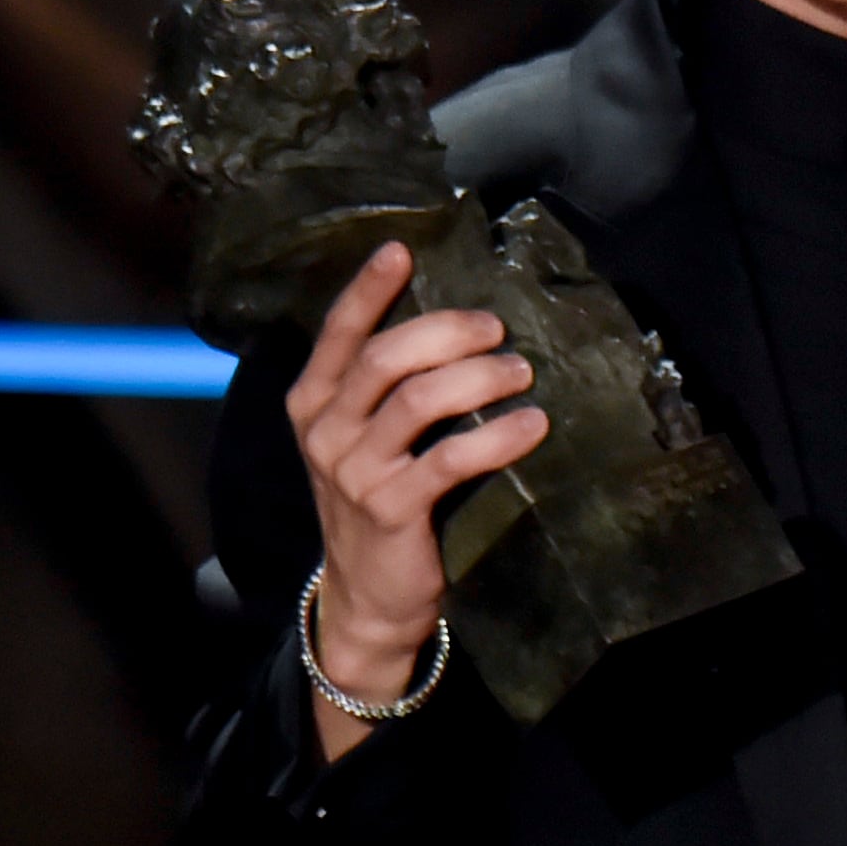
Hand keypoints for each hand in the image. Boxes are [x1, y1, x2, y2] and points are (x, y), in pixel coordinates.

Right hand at [286, 241, 547, 755]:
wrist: (369, 596)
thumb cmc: (382, 499)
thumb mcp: (367, 439)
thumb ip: (391, 387)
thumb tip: (461, 323)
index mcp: (314, 403)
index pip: (338, 333)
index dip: (367, 289)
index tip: (402, 249)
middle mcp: (325, 431)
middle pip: (385, 358)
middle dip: (446, 331)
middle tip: (496, 328)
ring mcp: (353, 472)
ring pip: (417, 401)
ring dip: (478, 378)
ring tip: (521, 372)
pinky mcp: (390, 510)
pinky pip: (448, 460)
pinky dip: (496, 437)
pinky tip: (532, 426)